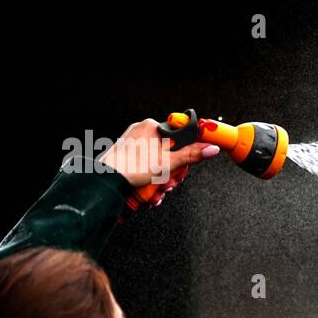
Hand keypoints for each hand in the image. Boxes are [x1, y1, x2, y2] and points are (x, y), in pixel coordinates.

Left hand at [97, 118, 219, 203]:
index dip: (185, 154)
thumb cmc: (132, 167)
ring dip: (161, 180)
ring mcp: (133, 143)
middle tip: (169, 183)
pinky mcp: (127, 154)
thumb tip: (211, 148)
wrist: (106, 179)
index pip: (179, 136)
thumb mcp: (168, 163)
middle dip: (171, 172)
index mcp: (153, 126)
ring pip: (157, 161)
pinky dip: (149, 179)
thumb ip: (191, 155)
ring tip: (157, 190)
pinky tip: (148, 190)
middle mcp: (142, 131)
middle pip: (169, 151)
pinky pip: (145, 165)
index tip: (183, 166)